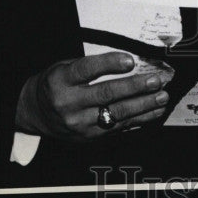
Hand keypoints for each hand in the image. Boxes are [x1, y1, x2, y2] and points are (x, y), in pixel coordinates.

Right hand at [15, 52, 169, 140]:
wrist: (36, 112)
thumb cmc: (56, 84)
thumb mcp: (65, 67)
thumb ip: (92, 65)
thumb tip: (130, 63)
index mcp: (61, 80)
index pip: (87, 70)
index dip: (109, 64)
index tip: (130, 60)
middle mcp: (68, 103)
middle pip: (106, 94)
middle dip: (135, 87)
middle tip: (155, 81)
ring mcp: (79, 123)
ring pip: (115, 114)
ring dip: (143, 105)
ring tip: (161, 97)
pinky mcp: (88, 137)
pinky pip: (118, 128)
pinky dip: (139, 119)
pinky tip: (153, 112)